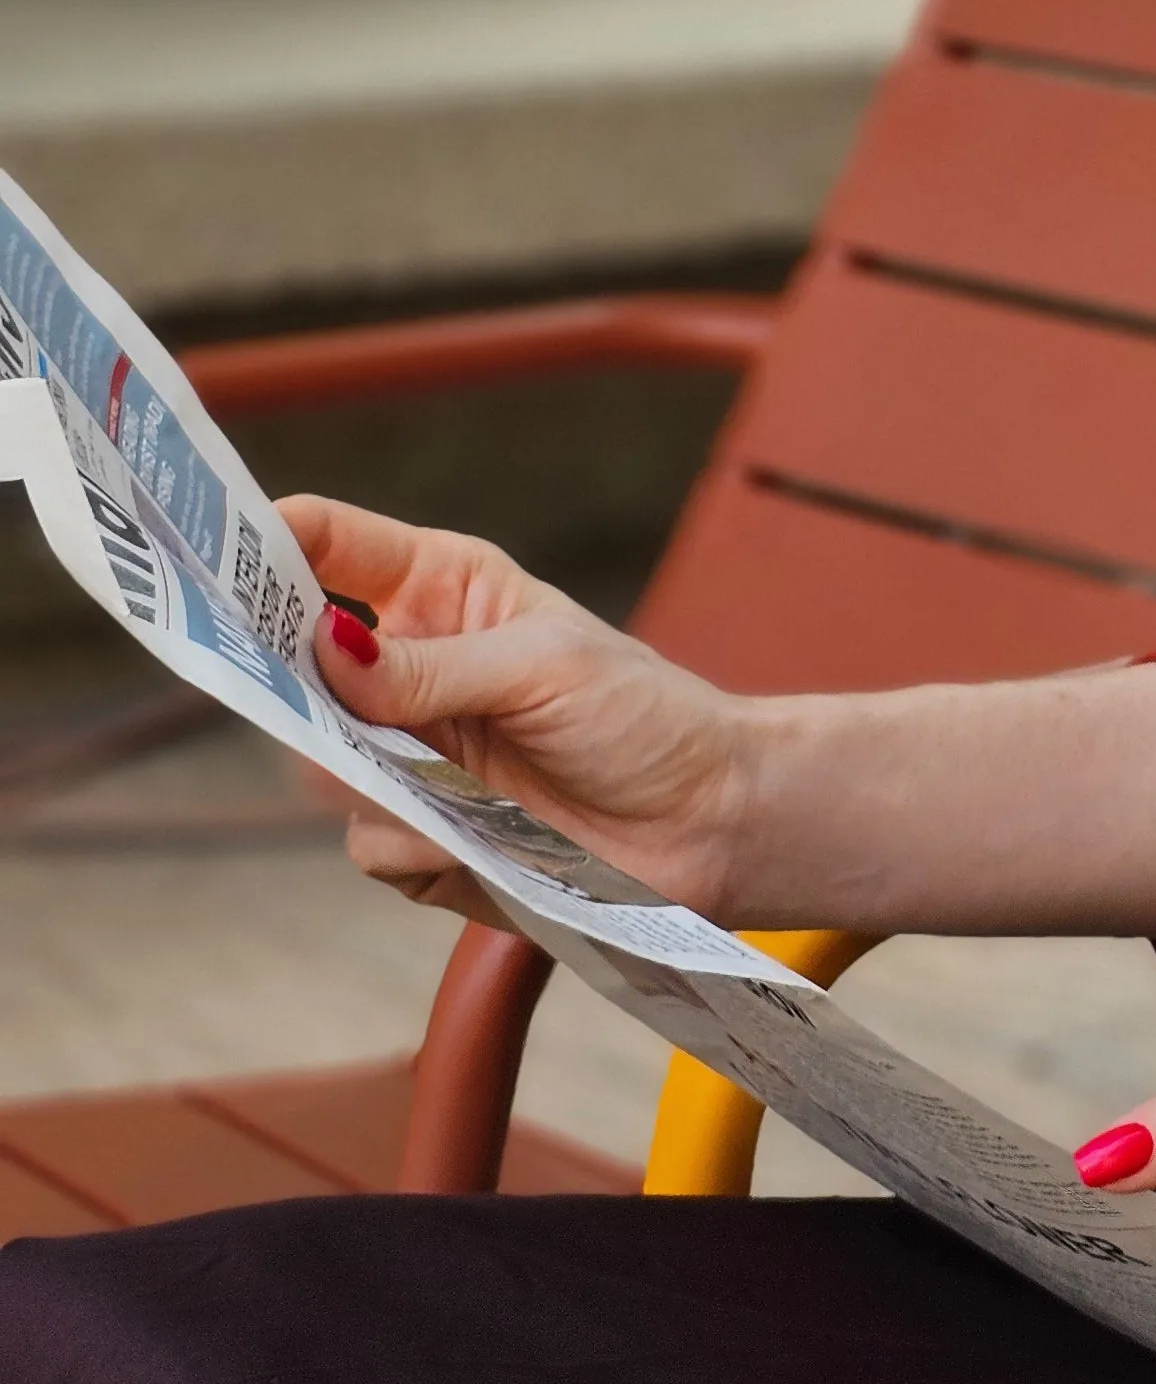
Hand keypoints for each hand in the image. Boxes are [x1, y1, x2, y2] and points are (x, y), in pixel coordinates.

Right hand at [284, 495, 756, 922]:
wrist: (703, 824)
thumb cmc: (641, 715)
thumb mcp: (543, 667)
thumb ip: (431, 667)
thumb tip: (327, 649)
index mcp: (443, 589)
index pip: (332, 549)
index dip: (272, 543)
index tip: (223, 548)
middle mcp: (410, 669)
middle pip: (297, 663)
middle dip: (290, 680)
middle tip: (302, 693)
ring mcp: (409, 755)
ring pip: (322, 763)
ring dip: (375, 775)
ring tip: (454, 784)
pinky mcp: (420, 836)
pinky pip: (370, 839)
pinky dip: (417, 840)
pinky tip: (481, 834)